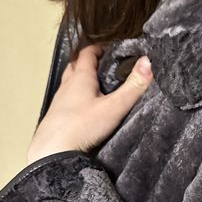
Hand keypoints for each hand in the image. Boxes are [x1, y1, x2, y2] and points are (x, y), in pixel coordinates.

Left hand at [27, 44, 152, 164]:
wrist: (52, 152)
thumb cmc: (83, 126)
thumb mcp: (114, 107)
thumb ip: (133, 87)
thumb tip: (148, 62)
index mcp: (81, 78)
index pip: (87, 53)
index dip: (98, 49)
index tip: (109, 49)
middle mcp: (67, 86)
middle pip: (75, 66)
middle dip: (88, 63)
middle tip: (103, 66)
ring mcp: (59, 102)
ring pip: (69, 84)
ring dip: (80, 81)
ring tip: (95, 87)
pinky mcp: (55, 117)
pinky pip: (66, 101)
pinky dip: (75, 99)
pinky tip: (83, 110)